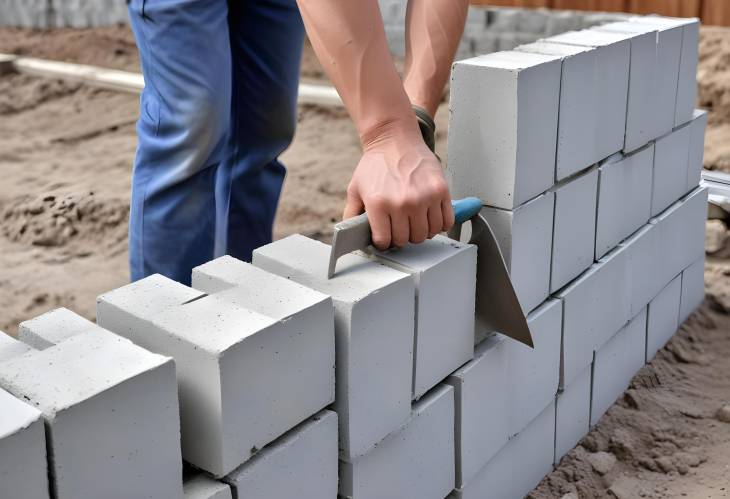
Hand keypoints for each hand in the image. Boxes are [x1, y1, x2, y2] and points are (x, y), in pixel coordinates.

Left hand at [343, 121, 454, 249]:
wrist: (395, 140)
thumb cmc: (376, 164)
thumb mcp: (355, 189)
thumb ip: (351, 214)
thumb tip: (351, 236)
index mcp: (379, 204)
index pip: (385, 241)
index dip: (384, 241)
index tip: (386, 236)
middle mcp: (402, 203)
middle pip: (407, 239)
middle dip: (402, 236)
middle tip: (400, 226)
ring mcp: (423, 198)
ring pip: (427, 234)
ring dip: (420, 231)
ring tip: (414, 221)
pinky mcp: (440, 191)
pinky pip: (446, 222)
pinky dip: (439, 224)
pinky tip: (430, 216)